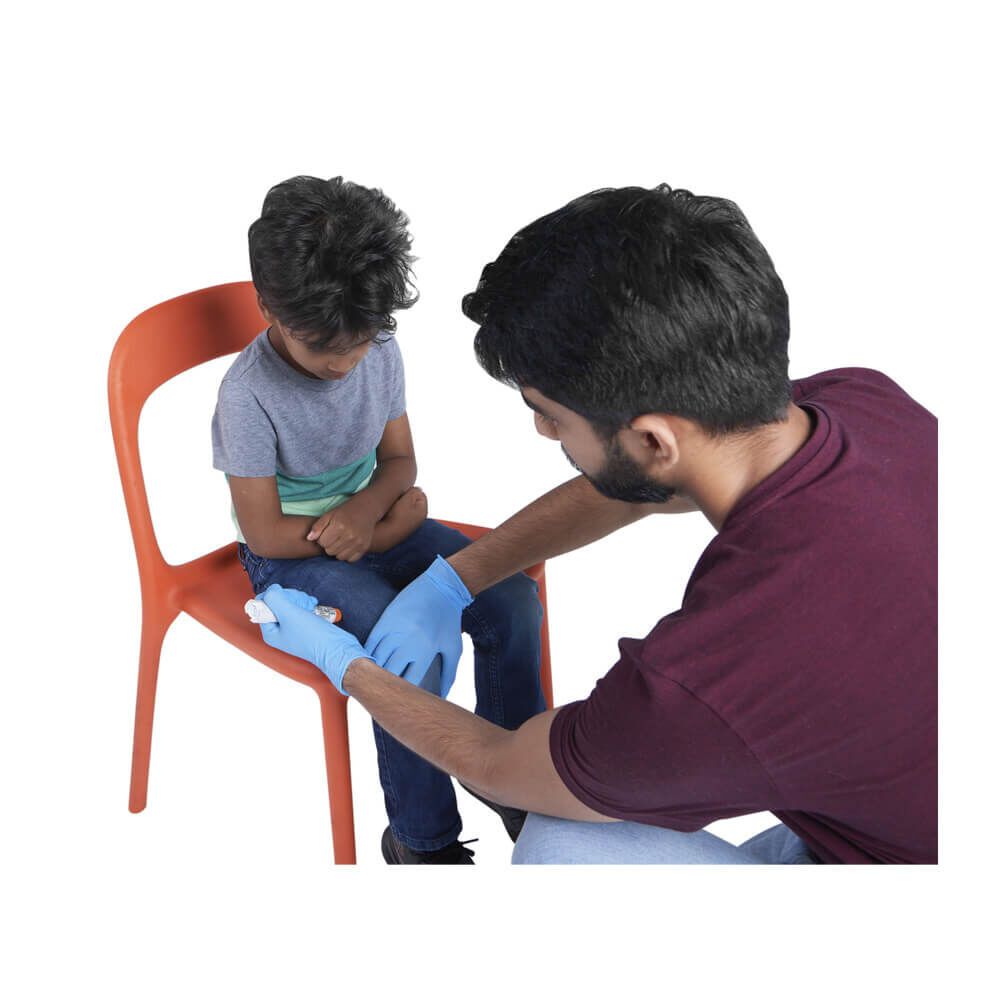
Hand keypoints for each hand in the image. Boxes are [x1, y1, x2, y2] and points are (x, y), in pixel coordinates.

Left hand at [255, 584, 366, 694]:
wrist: (336, 648)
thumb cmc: (313, 637)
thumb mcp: (289, 614)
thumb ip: (274, 599)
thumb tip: (271, 589)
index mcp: (270, 632)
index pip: (262, 605)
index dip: (274, 597)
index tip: (286, 599)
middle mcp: (279, 629)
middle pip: (276, 601)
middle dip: (290, 597)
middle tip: (300, 602)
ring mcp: (292, 626)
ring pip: (289, 602)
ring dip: (299, 599)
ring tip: (308, 605)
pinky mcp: (303, 623)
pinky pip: (299, 606)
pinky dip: (306, 602)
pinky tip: (312, 606)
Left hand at [307, 497, 378, 561]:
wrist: (366, 509)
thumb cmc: (344, 511)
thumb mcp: (329, 515)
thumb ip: (317, 527)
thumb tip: (309, 539)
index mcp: (339, 526)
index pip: (322, 543)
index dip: (322, 539)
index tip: (327, 533)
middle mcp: (350, 536)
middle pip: (330, 551)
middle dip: (329, 545)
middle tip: (334, 537)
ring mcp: (358, 542)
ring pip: (340, 557)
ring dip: (337, 551)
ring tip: (340, 542)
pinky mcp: (364, 547)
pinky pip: (351, 559)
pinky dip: (347, 555)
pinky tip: (348, 546)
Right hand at [364, 555, 471, 696]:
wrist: (440, 587)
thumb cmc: (449, 620)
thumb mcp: (453, 648)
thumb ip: (449, 675)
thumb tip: (442, 697)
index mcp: (425, 651)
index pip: (409, 681)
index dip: (403, 693)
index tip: (399, 699)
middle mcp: (407, 642)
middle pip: (388, 672)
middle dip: (385, 686)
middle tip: (380, 696)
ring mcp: (393, 630)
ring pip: (376, 659)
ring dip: (373, 672)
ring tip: (370, 684)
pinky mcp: (384, 620)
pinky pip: (371, 643)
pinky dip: (368, 655)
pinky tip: (368, 664)